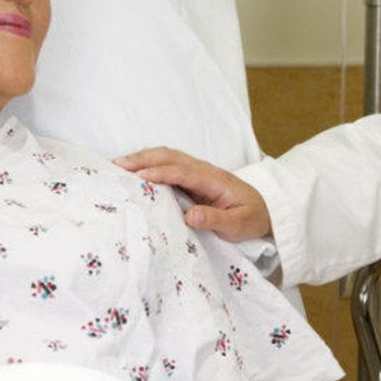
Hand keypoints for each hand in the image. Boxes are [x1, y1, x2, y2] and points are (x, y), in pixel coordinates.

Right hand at [114, 147, 272, 241]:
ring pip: (166, 157)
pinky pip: (167, 166)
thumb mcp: (238, 224)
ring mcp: (196, 172)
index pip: (183, 171)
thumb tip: (190, 216)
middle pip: (170, 156)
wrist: (264, 209)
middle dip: (143, 158)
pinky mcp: (190, 178)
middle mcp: (202, 170)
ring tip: (116, 165)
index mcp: (213, 179)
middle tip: (116, 165)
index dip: (161, 173)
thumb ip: (215, 219)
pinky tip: (132, 172)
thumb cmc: (251, 217)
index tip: (139, 177)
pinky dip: (148, 164)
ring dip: (142, 158)